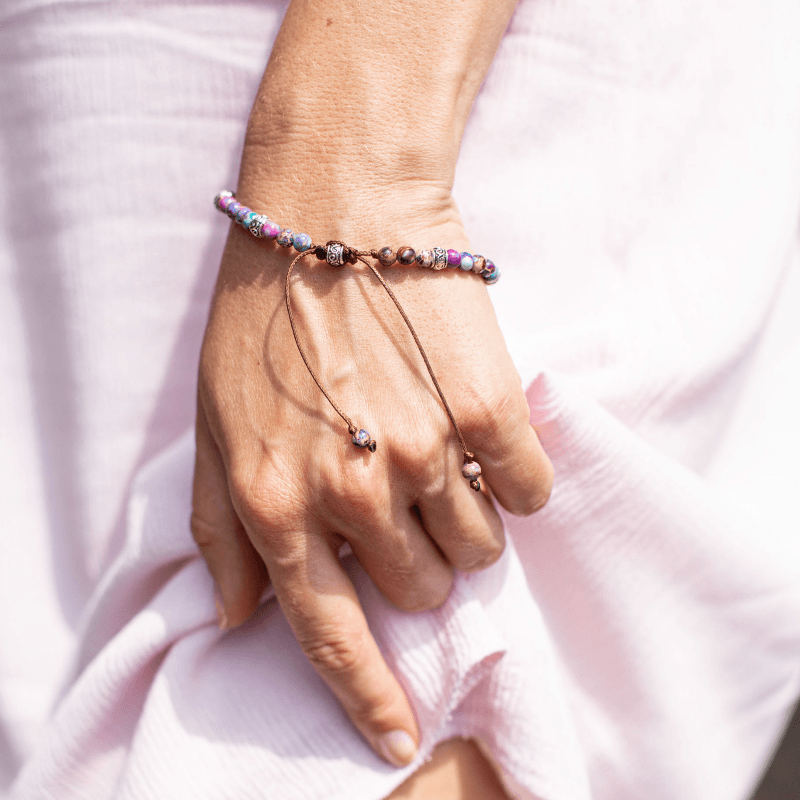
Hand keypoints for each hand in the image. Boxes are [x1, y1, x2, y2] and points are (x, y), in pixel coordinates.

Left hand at [190, 0, 551, 767]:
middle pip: (418, 591)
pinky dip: (515, 480)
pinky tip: (484, 435)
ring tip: (441, 460)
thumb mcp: (212, 426)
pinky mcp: (491, 412)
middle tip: (406, 503)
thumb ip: (220, 530)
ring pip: (479, 550)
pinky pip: (530, 492)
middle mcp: (353, 490)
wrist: (339, 213)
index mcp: (277, 502)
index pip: (327, 634)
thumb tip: (241, 614)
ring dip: (464, 522)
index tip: (398, 736)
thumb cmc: (266, 320)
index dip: (368, 696)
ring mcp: (429, 453)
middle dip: (415, 565)